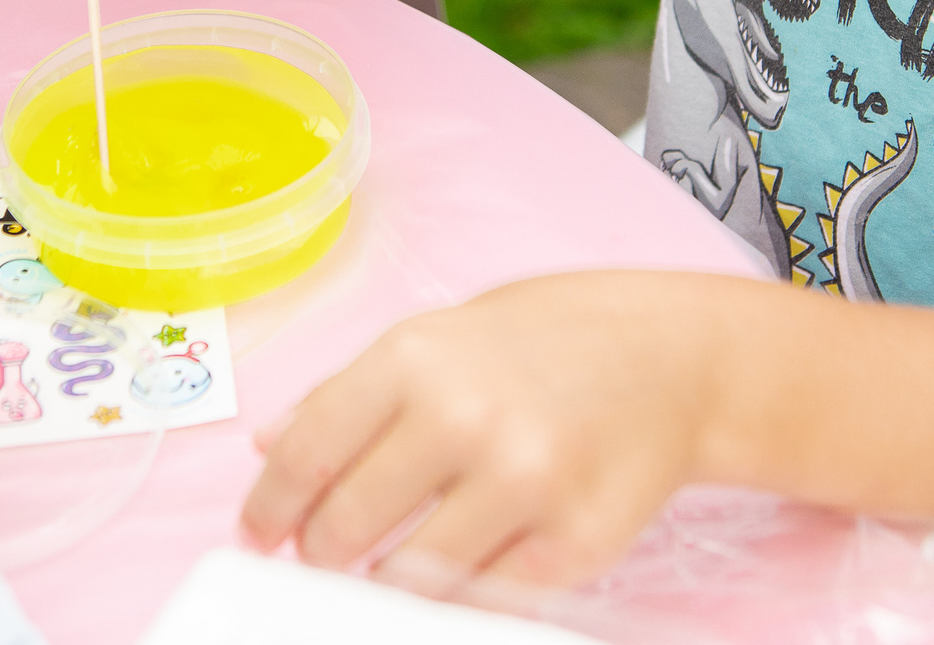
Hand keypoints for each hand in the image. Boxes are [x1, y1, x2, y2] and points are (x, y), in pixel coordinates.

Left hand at [240, 273, 742, 590]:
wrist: (674, 356)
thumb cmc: (546, 340)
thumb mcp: (439, 333)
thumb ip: (350, 391)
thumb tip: (268, 445)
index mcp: (415, 358)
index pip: (307, 453)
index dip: (270, 508)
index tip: (260, 536)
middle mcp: (464, 418)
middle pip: (347, 527)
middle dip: (323, 553)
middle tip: (327, 553)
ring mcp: (525, 485)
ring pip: (411, 578)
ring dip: (386, 582)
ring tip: (390, 562)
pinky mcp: (575, 544)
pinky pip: (486, 601)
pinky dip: (462, 594)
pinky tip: (462, 564)